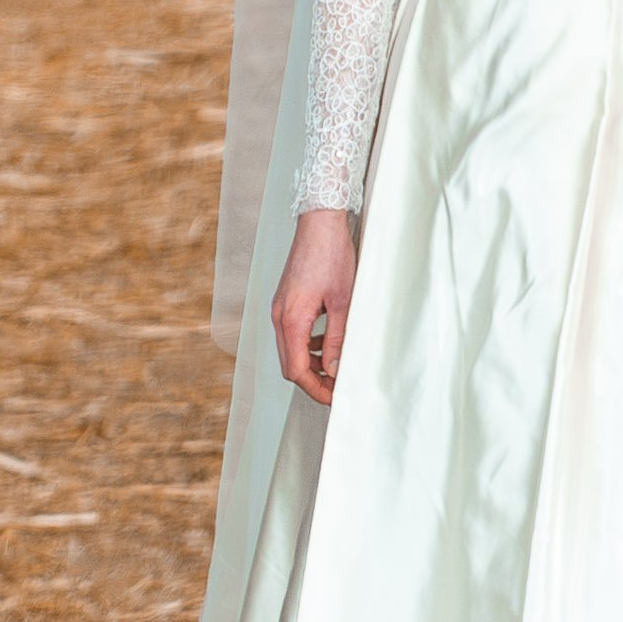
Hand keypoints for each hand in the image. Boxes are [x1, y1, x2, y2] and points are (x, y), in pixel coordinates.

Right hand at [273, 206, 357, 402]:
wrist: (319, 222)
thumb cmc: (331, 255)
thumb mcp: (343, 302)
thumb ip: (338, 339)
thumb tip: (337, 371)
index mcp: (291, 319)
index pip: (297, 370)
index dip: (316, 390)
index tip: (335, 398)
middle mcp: (279, 316)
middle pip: (290, 365)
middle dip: (313, 382)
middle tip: (337, 389)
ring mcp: (279, 308)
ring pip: (290, 350)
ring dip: (311, 364)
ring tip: (337, 369)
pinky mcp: (285, 301)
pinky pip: (292, 334)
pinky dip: (308, 346)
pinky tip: (328, 344)